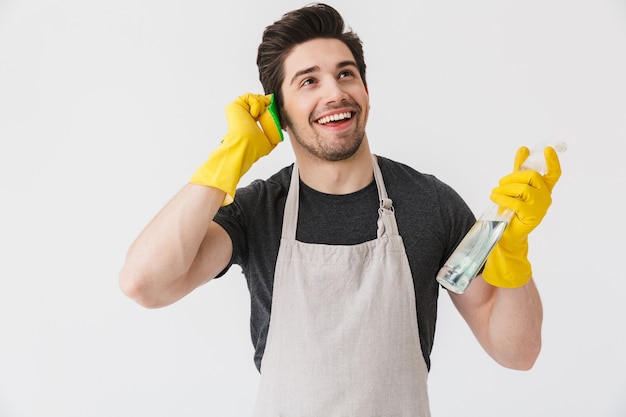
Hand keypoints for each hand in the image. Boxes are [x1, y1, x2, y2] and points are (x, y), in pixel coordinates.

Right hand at [190, 93, 282, 204]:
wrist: (245, 145)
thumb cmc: (254, 147)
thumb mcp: (270, 141)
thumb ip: (274, 134)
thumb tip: (280, 129)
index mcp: (251, 121)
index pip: (263, 109)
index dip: (271, 107)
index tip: (275, 110)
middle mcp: (245, 114)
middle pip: (260, 100)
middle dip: (267, 103)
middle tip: (269, 111)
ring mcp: (240, 109)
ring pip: (256, 97)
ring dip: (261, 104)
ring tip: (259, 115)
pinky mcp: (235, 105)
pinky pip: (249, 96)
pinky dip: (255, 103)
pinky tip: (254, 114)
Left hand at [482, 146, 561, 287]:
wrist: (506, 234)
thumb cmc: (511, 209)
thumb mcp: (514, 186)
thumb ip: (519, 169)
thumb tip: (523, 149)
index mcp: (544, 189)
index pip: (554, 174)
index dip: (552, 161)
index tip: (548, 149)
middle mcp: (546, 197)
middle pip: (532, 176)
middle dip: (512, 177)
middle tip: (500, 184)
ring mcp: (541, 208)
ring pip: (523, 189)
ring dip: (505, 189)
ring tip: (494, 193)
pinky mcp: (532, 217)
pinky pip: (517, 202)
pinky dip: (503, 198)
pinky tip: (495, 198)